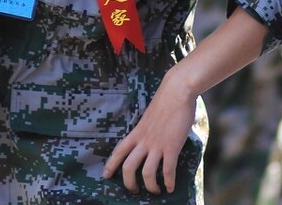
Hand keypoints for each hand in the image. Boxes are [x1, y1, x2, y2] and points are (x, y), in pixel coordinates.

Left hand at [103, 71, 195, 194]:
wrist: (177, 90)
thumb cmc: (166, 101)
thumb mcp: (149, 117)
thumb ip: (146, 130)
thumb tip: (149, 139)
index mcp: (136, 132)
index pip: (118, 151)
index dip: (110, 165)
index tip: (105, 176)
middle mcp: (144, 140)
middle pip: (128, 167)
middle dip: (129, 183)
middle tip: (135, 191)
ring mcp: (157, 144)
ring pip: (147, 174)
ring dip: (151, 187)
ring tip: (156, 191)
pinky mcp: (172, 146)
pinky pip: (167, 171)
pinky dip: (168, 182)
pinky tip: (171, 187)